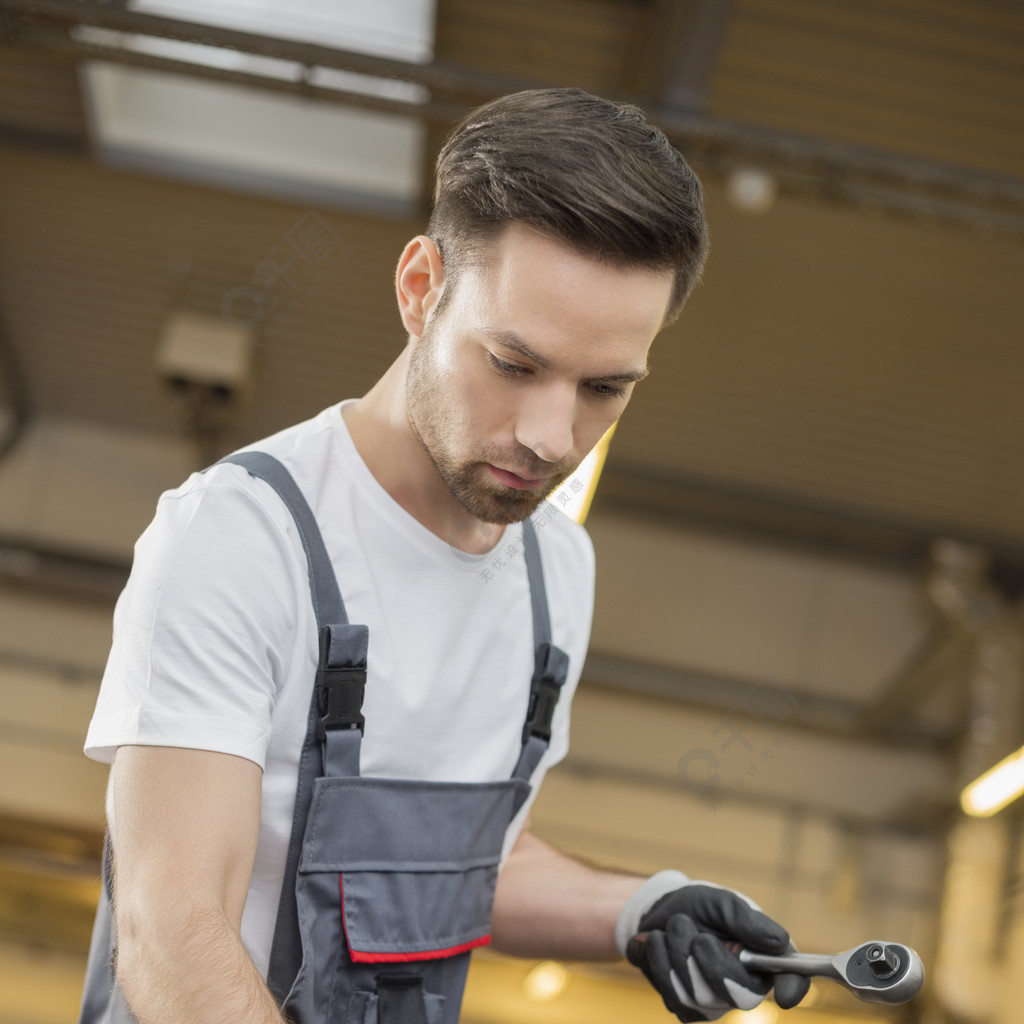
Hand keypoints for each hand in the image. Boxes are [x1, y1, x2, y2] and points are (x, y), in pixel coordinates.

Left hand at [618, 874, 808, 1021]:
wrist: (658, 912)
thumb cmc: (699, 907)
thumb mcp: (722, 903)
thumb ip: (748, 921)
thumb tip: (780, 943)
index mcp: (762, 958)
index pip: (790, 980)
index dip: (792, 989)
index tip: (783, 995)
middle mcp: (742, 986)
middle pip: (738, 996)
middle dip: (711, 962)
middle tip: (696, 935)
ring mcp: (713, 1003)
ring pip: (699, 996)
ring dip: (678, 953)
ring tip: (673, 927)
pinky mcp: (684, 1007)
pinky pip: (673, 997)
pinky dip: (659, 960)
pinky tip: (657, 941)